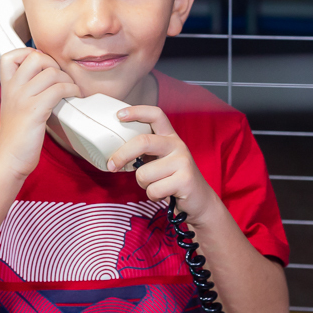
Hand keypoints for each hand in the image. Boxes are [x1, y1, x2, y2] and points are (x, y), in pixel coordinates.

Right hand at [0, 48, 80, 178]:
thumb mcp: (15, 107)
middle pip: (35, 57)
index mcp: (7, 86)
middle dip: (54, 64)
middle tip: (61, 78)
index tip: (43, 65)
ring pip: (51, 72)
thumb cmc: (17, 135)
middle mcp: (12, 89)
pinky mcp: (34, 111)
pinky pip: (58, 89)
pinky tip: (74, 96)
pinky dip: (71, 90)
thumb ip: (25, 90)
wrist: (10, 159)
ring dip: (67, 79)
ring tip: (71, 89)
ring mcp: (22, 99)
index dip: (29, 53)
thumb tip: (49, 76)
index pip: (11, 55)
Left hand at [106, 105, 219, 225]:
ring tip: (156, 185)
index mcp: (169, 137)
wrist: (200, 200)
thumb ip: (144, 153)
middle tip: (112, 165)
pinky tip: (164, 194)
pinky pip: (153, 190)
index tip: (119, 115)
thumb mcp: (161, 160)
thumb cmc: (173, 180)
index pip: (156, 115)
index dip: (137, 111)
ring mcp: (183, 162)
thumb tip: (114, 156)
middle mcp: (177, 145)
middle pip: (143, 142)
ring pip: (144, 173)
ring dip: (143, 184)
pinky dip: (153, 196)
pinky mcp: (185, 180)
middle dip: (122, 154)